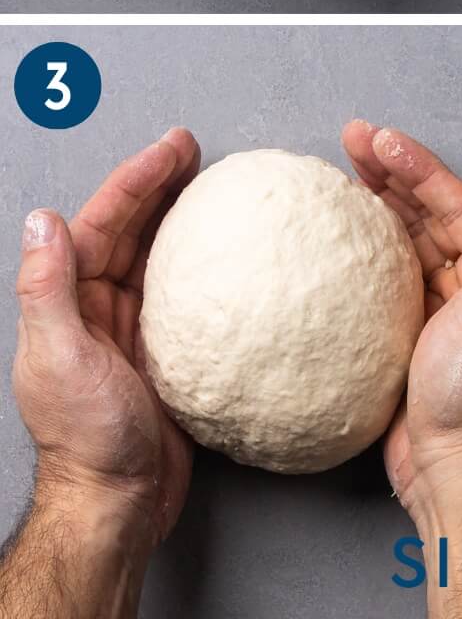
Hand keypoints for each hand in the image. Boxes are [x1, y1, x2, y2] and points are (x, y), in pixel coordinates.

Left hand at [12, 129, 198, 546]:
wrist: (120, 502)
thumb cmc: (89, 438)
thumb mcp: (60, 357)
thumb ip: (48, 288)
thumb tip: (42, 219)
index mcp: (70, 303)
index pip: (102, 223)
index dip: (136, 180)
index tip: (172, 149)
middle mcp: (99, 308)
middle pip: (130, 229)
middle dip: (159, 184)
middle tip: (193, 150)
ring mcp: (134, 327)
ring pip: (157, 254)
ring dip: (179, 214)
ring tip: (208, 183)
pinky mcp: (167, 350)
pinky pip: (186, 292)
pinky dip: (203, 263)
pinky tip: (229, 252)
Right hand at [341, 120, 461, 527]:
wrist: (454, 471)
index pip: (460, 200)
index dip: (418, 166)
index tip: (381, 141)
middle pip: (433, 211)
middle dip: (393, 172)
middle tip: (354, 141)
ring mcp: (449, 305)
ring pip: (410, 237)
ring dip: (379, 203)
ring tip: (346, 172)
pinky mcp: (418, 329)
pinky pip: (392, 274)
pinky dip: (369, 248)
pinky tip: (346, 235)